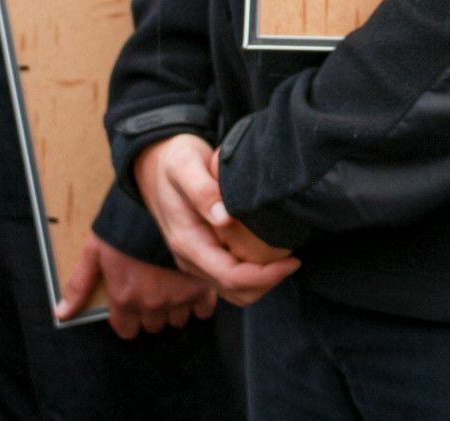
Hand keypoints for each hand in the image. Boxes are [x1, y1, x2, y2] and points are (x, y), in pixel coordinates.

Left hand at [56, 234, 220, 338]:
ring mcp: (179, 296)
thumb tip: (62, 313)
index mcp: (125, 297)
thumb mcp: (96, 250)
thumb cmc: (127, 224)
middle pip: (153, 325)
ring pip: (177, 319)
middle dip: (151, 312)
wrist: (164, 201)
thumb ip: (79, 285)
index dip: (127, 319)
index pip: (127, 330)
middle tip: (153, 291)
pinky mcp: (202, 285)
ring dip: (175, 308)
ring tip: (173, 287)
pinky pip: (203, 310)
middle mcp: (152, 302)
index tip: (131, 307)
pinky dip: (199, 302)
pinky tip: (193, 287)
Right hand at [133, 134, 297, 305]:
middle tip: (295, 259)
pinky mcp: (203, 253)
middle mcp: (190, 258)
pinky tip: (271, 252)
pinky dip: (253, 274)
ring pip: (233, 290)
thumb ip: (201, 190)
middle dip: (268, 282)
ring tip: (286, 258)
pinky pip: (230, 276)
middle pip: (235, 290)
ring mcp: (196, 258)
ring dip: (262, 282)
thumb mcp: (184, 165)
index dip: (265, 276)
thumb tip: (224, 217)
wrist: (153, 163)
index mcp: (187, 242)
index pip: (230, 276)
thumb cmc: (173, 159)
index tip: (293, 260)